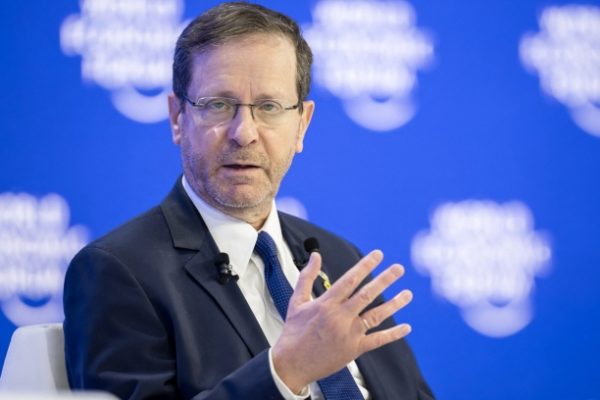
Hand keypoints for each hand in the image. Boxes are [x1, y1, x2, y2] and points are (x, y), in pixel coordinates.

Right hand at [271, 250, 412, 393]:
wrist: (291, 364)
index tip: (378, 255)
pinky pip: (377, 340)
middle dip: (385, 280)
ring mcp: (349, 334)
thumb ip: (307, 276)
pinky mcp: (354, 349)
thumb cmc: (294, 331)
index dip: (365, 266)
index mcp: (326, 304)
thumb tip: (315, 255)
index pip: (350, 280)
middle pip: (367, 295)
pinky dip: (393, 334)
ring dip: (394, 304)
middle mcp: (339, 317)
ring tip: (408, 294)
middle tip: (399, 268)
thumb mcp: (297, 301)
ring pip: (376, 316)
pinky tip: (406, 327)